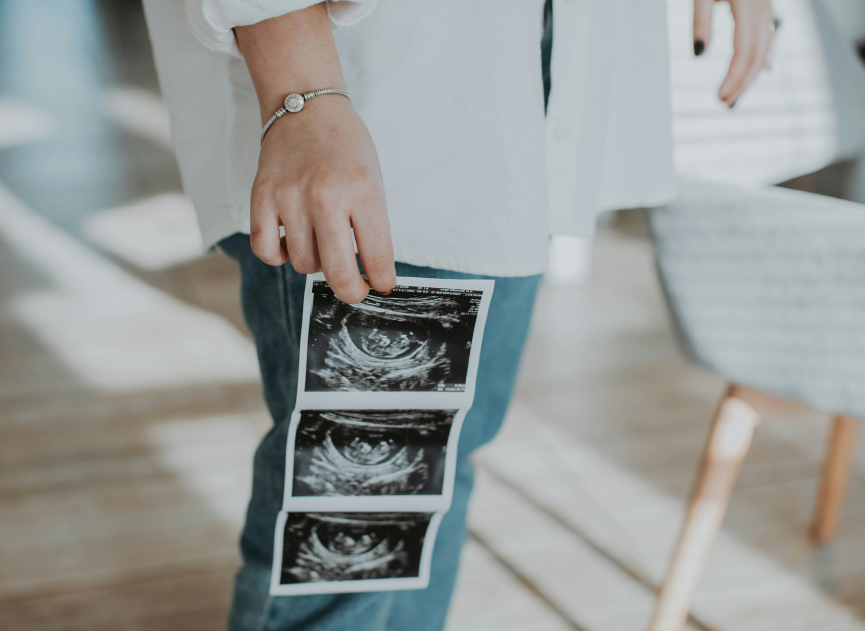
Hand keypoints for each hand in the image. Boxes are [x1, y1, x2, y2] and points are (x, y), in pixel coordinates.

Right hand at [251, 95, 395, 303]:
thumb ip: (372, 226)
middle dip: (352, 291)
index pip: (377, 256)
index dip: (382, 280)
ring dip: (315, 263)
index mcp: (363, 190)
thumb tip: (371, 273)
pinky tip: (291, 242)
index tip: (381, 284)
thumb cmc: (346, 147)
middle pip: (337, 272)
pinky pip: (266, 250)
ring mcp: (290, 196)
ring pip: (303, 263)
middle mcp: (326, 195)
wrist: (305, 106)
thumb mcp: (373, 180)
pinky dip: (279, 256)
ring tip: (322, 241)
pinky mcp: (262, 196)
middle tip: (356, 289)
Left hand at [693, 0, 777, 106]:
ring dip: (751, 74)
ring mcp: (765, 7)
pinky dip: (764, 56)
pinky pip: (769, 36)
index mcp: (747, 6)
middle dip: (743, 82)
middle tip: (725, 103)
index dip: (734, 76)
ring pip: (765, 48)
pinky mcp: (763, 5)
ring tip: (735, 94)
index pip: (744, 50)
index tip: (720, 96)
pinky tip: (763, 69)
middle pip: (757, 54)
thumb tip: (698, 54)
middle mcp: (761, 8)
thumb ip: (700, 21)